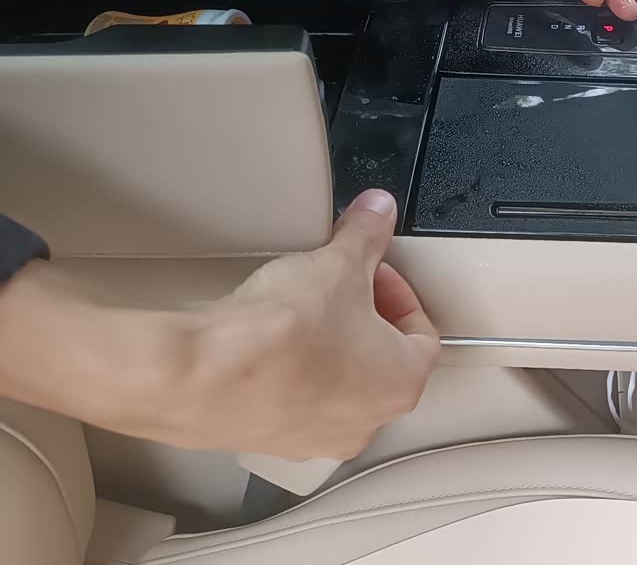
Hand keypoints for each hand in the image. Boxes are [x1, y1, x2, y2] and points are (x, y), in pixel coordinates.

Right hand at [0, 190, 438, 461]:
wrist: (199, 376)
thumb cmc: (283, 332)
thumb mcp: (337, 263)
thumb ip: (367, 233)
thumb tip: (380, 210)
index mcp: (400, 384)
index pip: (422, 334)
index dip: (399, 292)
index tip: (372, 269)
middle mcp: (365, 423)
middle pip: (381, 361)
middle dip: (364, 317)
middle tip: (337, 284)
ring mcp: (313, 440)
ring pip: (337, 384)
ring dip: (328, 346)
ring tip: (299, 310)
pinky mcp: (266, 442)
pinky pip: (292, 401)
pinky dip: (288, 372)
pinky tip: (264, 342)